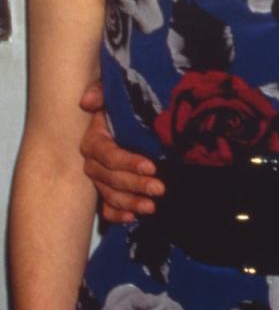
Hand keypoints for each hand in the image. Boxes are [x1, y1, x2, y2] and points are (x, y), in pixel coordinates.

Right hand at [80, 83, 161, 221]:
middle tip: (160, 188)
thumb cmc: (125, 107)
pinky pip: (106, 208)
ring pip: (111, 195)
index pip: (108, 155)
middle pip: (111, 178)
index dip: (128, 162)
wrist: (133, 121)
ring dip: (131, 203)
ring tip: (152, 207)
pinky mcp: (108, 191)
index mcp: (95, 140)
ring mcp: (100, 179)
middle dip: (135, 185)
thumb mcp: (115, 94)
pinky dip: (117, 215)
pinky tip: (132, 218)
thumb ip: (102, 91)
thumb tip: (88, 101)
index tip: (151, 166)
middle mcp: (94, 162)